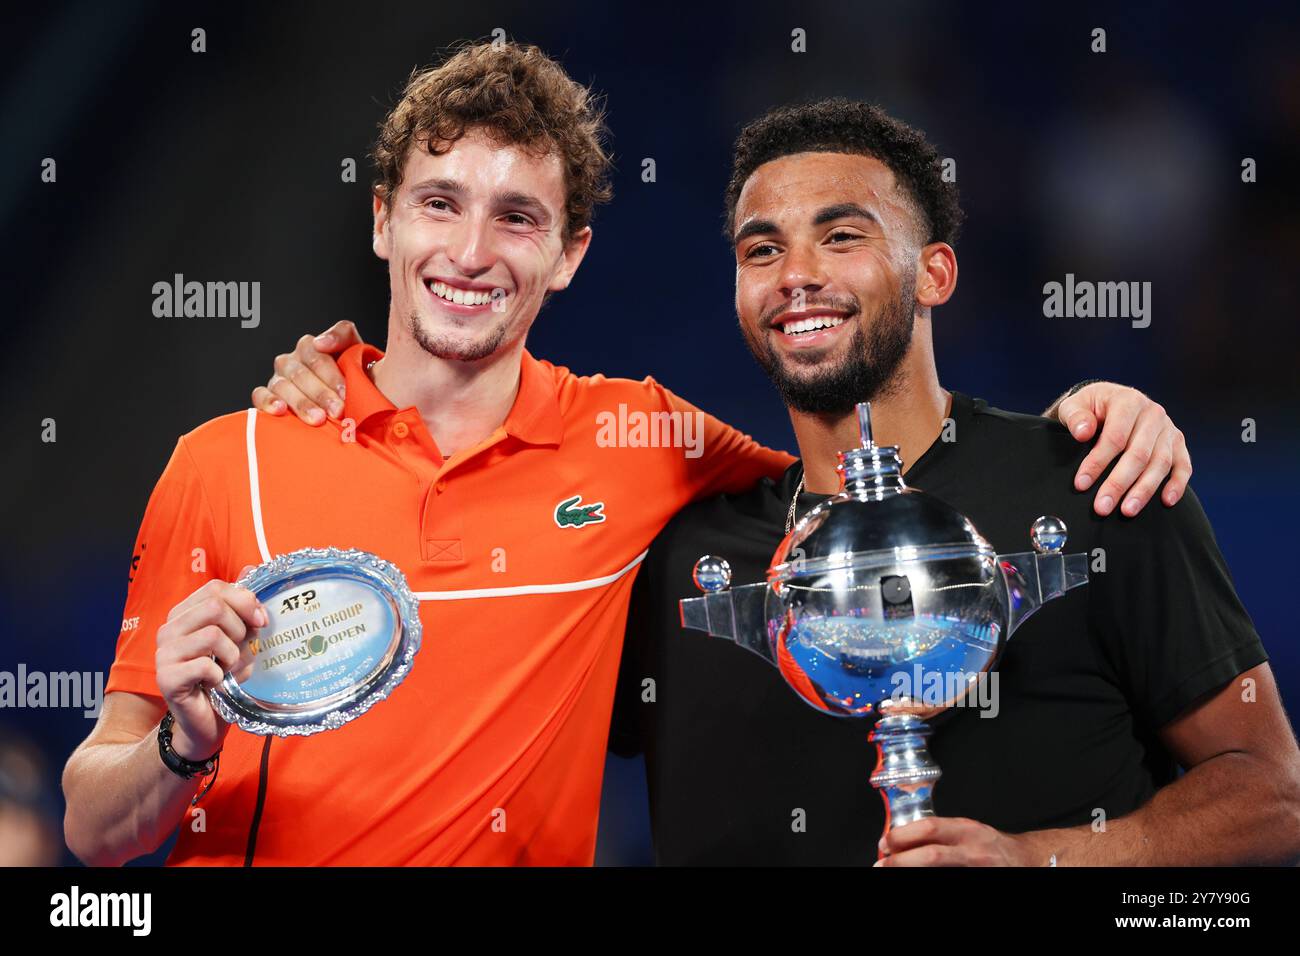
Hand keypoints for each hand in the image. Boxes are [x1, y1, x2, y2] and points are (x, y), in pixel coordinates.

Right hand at [154, 569, 262, 760]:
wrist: (208, 722)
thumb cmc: (225, 677)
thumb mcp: (240, 637)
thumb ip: (242, 606)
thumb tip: (253, 568)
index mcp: (185, 614)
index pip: (216, 588)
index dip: (245, 601)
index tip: (261, 621)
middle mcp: (169, 629)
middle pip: (215, 607)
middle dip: (240, 629)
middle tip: (241, 651)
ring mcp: (164, 654)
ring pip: (212, 635)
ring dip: (233, 655)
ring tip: (229, 669)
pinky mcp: (166, 678)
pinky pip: (205, 665)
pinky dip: (221, 676)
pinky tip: (216, 684)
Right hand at [251, 320, 362, 424]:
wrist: (351, 405)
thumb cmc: (356, 383)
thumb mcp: (359, 359)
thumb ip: (345, 337)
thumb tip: (321, 343)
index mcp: (314, 346)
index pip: (319, 354)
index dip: (332, 374)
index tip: (344, 391)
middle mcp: (294, 358)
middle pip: (303, 372)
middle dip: (322, 393)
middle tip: (338, 411)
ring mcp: (279, 376)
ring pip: (284, 385)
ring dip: (302, 403)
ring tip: (318, 419)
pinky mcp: (266, 393)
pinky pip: (260, 394)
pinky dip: (268, 401)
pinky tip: (280, 410)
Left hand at [875, 816, 1039, 866]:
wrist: (1026, 860)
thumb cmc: (991, 846)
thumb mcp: (966, 831)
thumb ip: (940, 835)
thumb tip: (901, 842)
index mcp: (966, 830)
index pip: (929, 828)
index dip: (903, 835)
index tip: (885, 843)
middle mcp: (973, 850)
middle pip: (932, 854)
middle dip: (902, 860)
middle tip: (883, 864)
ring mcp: (978, 869)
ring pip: (939, 871)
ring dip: (912, 872)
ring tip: (894, 871)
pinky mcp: (979, 882)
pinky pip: (949, 881)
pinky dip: (930, 880)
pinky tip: (917, 880)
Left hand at [1053, 383, 1190, 516]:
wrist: (1110, 402)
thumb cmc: (1090, 408)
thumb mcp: (1074, 406)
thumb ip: (1075, 417)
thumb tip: (1083, 433)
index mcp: (1128, 402)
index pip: (1115, 437)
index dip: (1097, 462)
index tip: (1081, 484)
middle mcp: (1153, 414)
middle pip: (1138, 454)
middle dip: (1118, 484)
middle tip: (1102, 507)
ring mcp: (1168, 430)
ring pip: (1160, 464)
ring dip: (1144, 490)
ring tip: (1127, 511)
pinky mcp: (1178, 443)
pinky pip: (1183, 466)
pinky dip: (1177, 484)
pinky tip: (1167, 502)